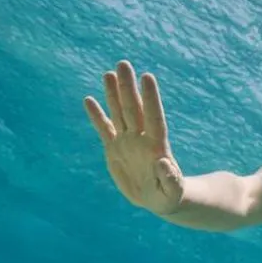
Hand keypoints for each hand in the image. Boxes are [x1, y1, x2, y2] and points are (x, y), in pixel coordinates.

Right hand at [84, 61, 184, 216]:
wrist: (158, 198)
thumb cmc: (170, 195)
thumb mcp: (172, 191)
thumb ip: (169, 178)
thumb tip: (163, 162)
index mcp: (156, 145)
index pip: (153, 116)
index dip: (150, 98)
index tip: (147, 77)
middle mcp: (141, 138)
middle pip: (133, 108)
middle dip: (128, 87)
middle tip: (123, 63)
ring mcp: (127, 141)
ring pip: (119, 112)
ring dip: (113, 93)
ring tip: (108, 73)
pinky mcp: (114, 149)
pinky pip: (104, 129)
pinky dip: (97, 115)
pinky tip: (89, 100)